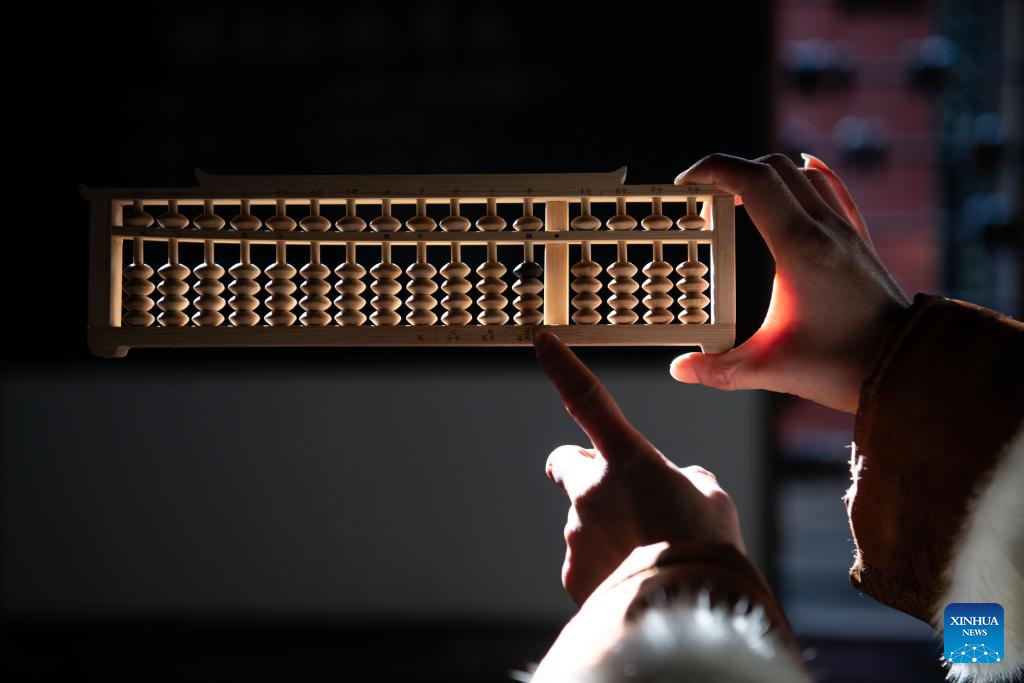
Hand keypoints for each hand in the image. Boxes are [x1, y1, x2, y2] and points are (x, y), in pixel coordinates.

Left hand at [534, 329, 743, 605]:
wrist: (688, 611)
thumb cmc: (705, 547)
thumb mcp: (710, 497)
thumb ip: (683, 479)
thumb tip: (676, 485)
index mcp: (626, 458)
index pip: (587, 399)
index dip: (561, 367)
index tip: (542, 342)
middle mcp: (590, 491)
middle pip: (565, 465)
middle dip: (582, 473)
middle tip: (616, 495)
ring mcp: (576, 533)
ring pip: (581, 521)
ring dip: (605, 530)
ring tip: (646, 554)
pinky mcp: (572, 573)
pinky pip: (583, 562)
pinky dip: (603, 568)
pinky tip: (633, 581)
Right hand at [670, 153, 909, 412]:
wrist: (905, 367)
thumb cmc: (842, 365)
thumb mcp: (769, 369)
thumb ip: (718, 370)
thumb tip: (680, 369)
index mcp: (799, 246)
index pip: (752, 181)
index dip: (713, 170)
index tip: (686, 182)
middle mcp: (825, 228)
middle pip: (773, 168)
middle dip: (731, 172)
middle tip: (704, 197)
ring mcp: (846, 231)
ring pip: (802, 175)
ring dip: (764, 175)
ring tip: (737, 198)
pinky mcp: (859, 241)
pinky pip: (833, 189)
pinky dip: (807, 175)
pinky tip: (799, 172)